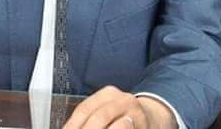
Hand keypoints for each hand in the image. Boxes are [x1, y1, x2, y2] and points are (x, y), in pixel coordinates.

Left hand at [62, 86, 176, 128]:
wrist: (151, 117)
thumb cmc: (121, 116)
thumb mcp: (105, 110)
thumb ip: (88, 118)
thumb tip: (69, 127)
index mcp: (108, 94)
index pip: (84, 109)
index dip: (73, 124)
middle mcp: (123, 100)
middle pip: (99, 117)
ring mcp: (136, 113)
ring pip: (117, 126)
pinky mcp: (144, 125)